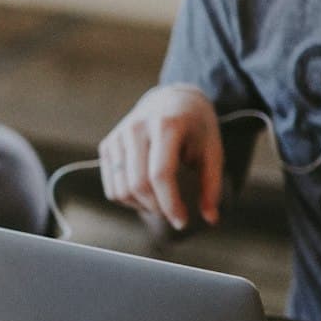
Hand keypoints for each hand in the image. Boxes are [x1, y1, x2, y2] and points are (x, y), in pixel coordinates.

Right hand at [99, 84, 224, 229]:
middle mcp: (136, 128)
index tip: (182, 222)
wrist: (172, 99)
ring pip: (121, 189)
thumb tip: (211, 219)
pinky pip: (111, 185)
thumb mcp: (212, 150)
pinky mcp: (107, 145)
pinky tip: (144, 195)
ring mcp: (118, 136)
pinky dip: (127, 199)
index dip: (170, 204)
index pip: (160, 174)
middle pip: (138, 184)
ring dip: (141, 206)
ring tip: (159, 203)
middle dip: (156, 207)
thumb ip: (211, 185)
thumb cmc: (196, 127)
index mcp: (166, 126)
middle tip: (172, 213)